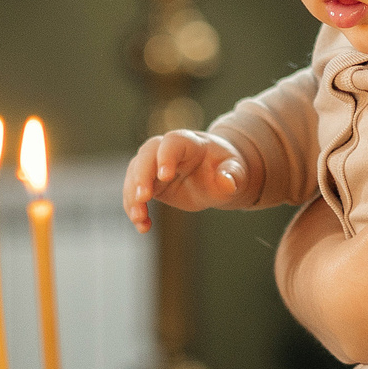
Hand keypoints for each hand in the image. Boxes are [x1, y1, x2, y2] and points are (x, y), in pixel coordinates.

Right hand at [122, 130, 248, 230]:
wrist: (218, 175)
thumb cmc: (227, 168)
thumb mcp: (236, 170)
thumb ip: (232, 174)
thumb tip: (227, 182)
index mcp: (189, 143)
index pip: (172, 143)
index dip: (166, 157)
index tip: (165, 177)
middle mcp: (166, 150)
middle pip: (146, 154)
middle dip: (141, 175)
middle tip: (143, 198)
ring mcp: (154, 165)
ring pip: (134, 173)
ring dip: (132, 195)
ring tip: (139, 218)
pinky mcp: (149, 182)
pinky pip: (134, 193)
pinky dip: (134, 208)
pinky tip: (143, 226)